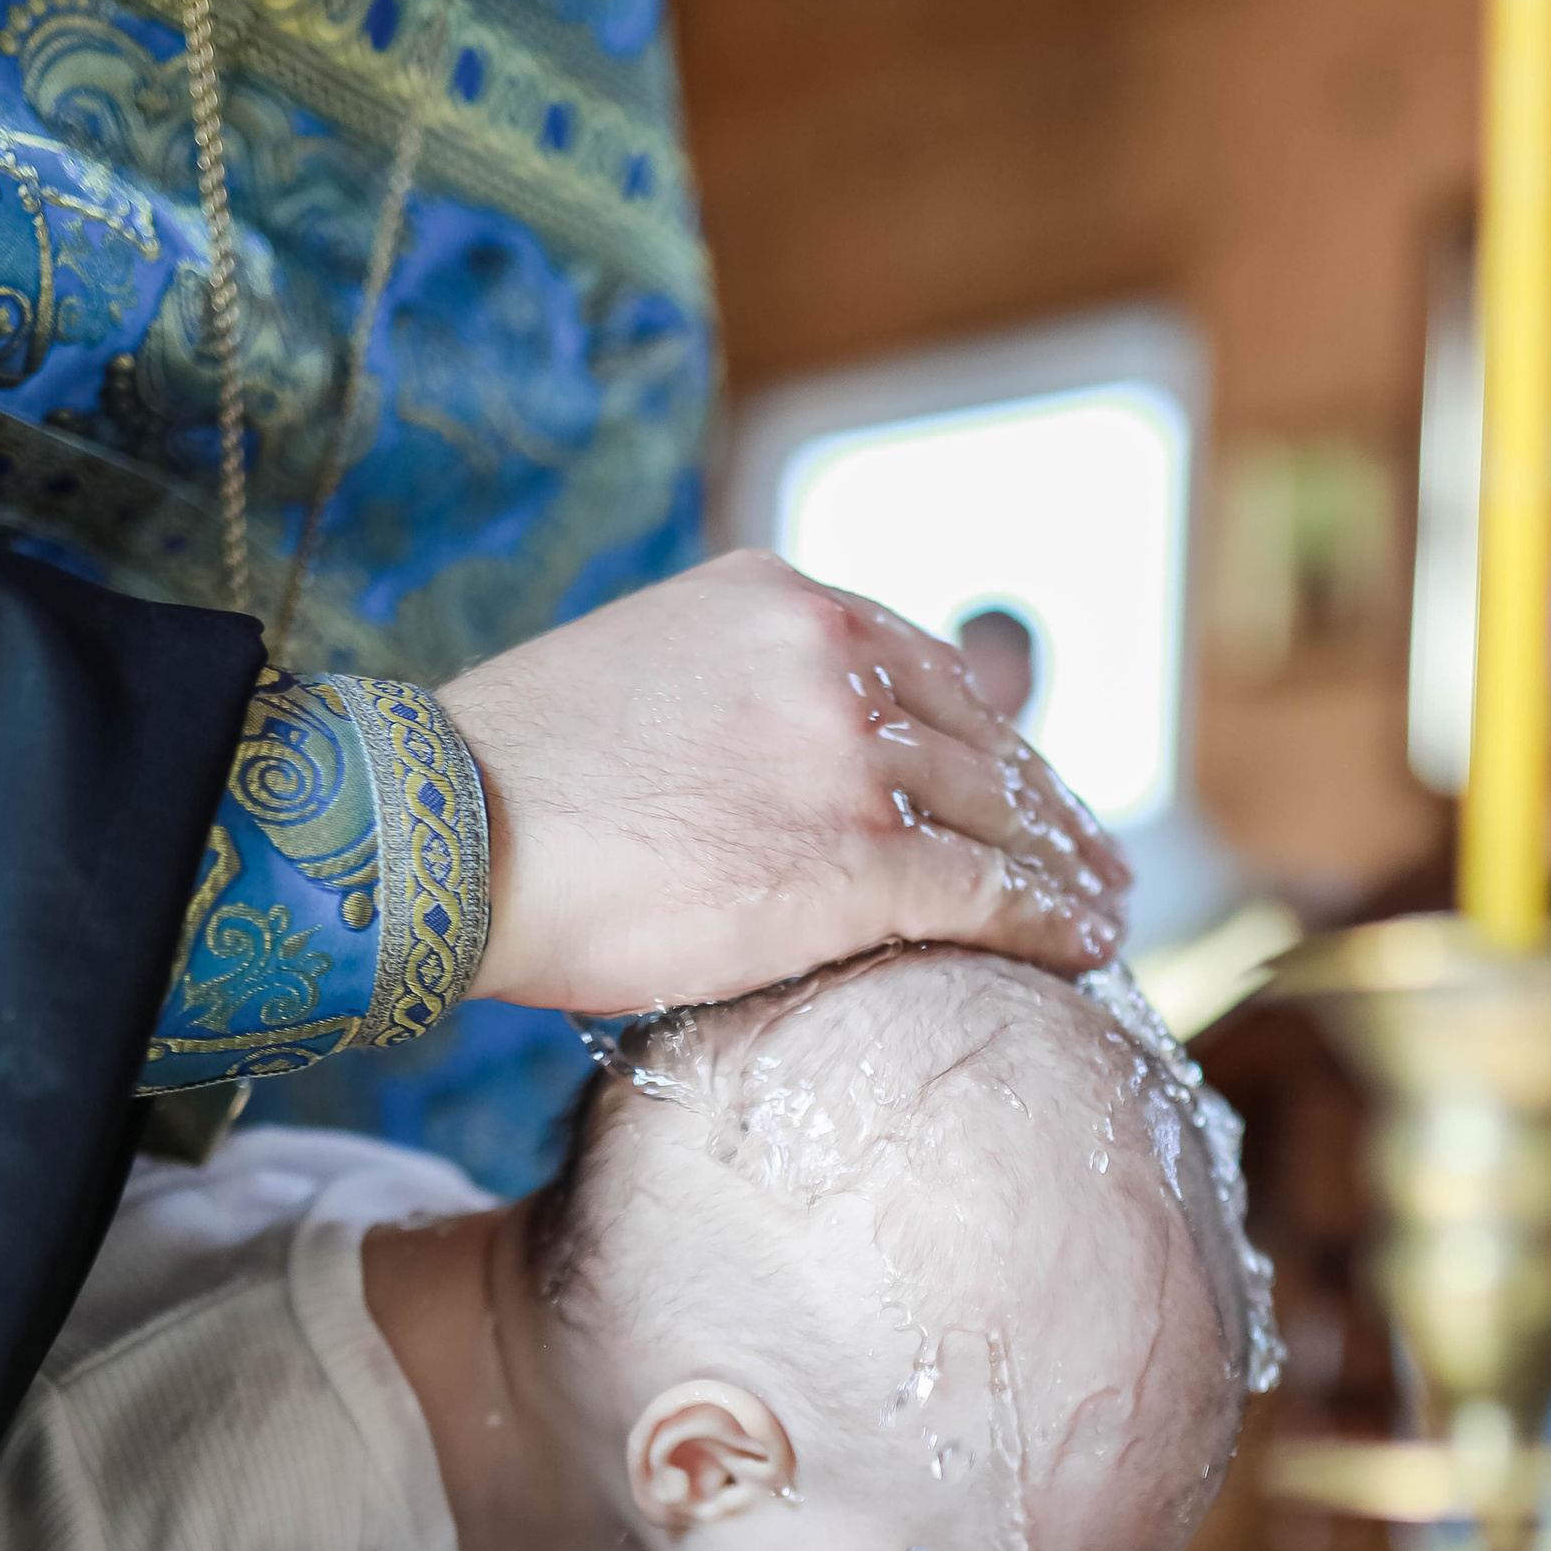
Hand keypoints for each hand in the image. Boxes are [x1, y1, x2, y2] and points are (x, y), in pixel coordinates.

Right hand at [447, 551, 1130, 1011]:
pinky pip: (993, 892)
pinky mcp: (860, 859)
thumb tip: (767, 763)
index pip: (925, 665)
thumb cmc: (509, 788)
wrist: (445, 836)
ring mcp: (853, 755)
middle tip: (1094, 856)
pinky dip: (1054, 921)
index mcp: (780, 600)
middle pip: (981, 736)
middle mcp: (833, 656)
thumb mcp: (639, 679)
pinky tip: (1087, 950)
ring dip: (1067, 866)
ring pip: (1002, 812)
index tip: (1023, 781)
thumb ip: (732, 696)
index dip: (990, 733)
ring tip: (1104, 910)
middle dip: (1044, 802)